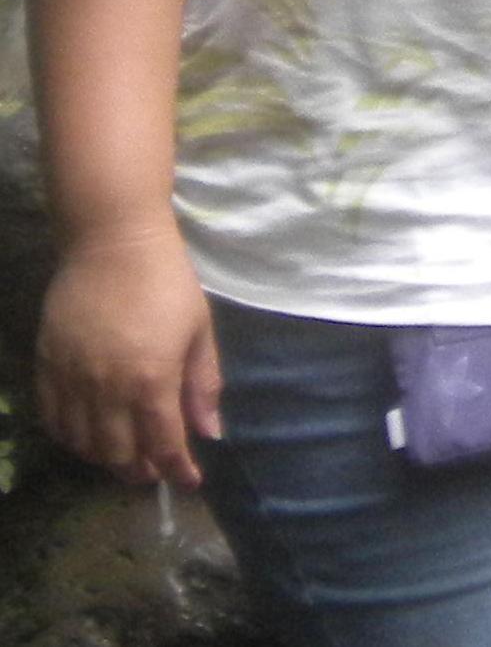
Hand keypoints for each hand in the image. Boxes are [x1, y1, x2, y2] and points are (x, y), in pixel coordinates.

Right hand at [36, 224, 222, 488]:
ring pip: (84, 444)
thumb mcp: (198, 328)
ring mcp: (72, 381)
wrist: (113, 242)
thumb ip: (203, 384)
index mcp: (151, 379)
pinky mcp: (46, 369)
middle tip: (155, 470)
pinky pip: (53, 421)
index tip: (190, 481)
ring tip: (125, 456)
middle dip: (141, 469)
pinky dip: (71, 439)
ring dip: (106, 459)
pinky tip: (87, 436)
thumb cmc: (167, 281)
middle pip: (119, 453)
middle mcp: (107, 389)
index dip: (177, 469)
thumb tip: (211, 432)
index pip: (163, 443)